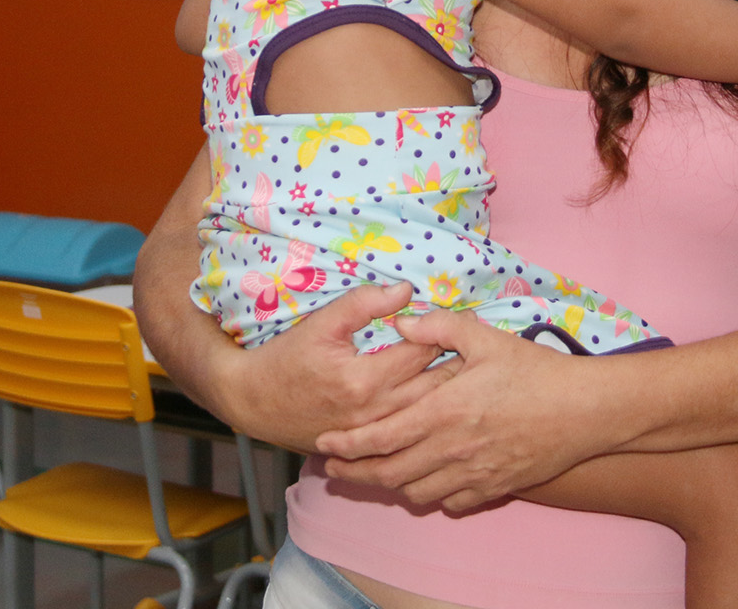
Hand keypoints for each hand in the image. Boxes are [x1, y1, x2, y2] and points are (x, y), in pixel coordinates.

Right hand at [210, 282, 452, 453]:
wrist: (255, 403)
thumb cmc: (286, 359)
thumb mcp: (321, 323)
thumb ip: (363, 303)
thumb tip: (406, 290)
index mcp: (364, 379)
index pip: (422, 352)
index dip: (447, 333)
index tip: (467, 321)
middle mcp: (375, 413)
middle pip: (435, 389)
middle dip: (460, 366)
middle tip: (482, 348)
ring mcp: (373, 436)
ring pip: (428, 415)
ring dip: (452, 394)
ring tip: (474, 375)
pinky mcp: (370, 448)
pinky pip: (412, 435)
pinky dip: (433, 419)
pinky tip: (447, 405)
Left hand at [316, 308, 623, 511]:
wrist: (585, 410)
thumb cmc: (535, 370)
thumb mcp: (485, 337)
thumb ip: (439, 326)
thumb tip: (401, 321)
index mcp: (445, 411)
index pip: (381, 436)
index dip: (347, 444)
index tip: (324, 445)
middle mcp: (453, 449)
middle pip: (389, 473)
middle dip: (355, 473)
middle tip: (334, 468)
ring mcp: (475, 473)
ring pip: (416, 492)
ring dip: (391, 484)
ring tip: (377, 472)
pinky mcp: (495, 488)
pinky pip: (451, 503)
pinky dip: (431, 495)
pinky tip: (427, 480)